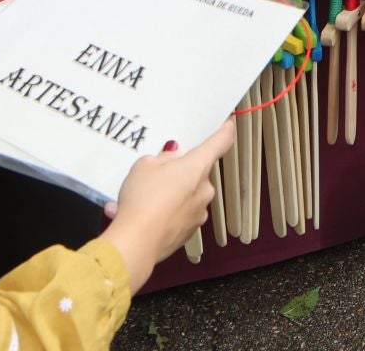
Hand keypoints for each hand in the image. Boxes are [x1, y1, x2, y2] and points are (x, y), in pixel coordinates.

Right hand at [99, 119, 234, 292]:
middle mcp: (204, 189)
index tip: (227, 123)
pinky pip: (180, 214)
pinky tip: (146, 213)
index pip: (221, 141)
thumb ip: (163, 158)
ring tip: (144, 197)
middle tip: (157, 171)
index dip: (225, 129)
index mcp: (197, 166)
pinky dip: (167, 212)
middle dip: (180, 171)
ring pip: (188, 194)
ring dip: (172, 193)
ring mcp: (199, 212)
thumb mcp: (145, 166)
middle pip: (197, 172)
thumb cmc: (142, 201)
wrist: (137, 243)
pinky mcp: (189, 231)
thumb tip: (172, 158)